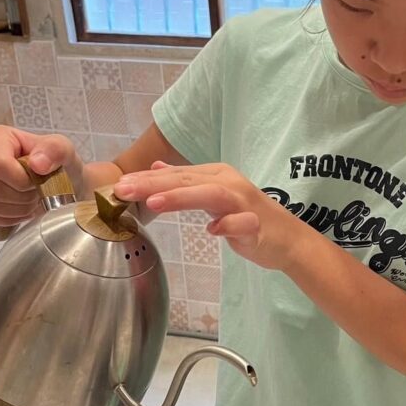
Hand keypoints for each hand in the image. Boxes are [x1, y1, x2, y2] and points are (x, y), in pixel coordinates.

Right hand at [0, 126, 83, 227]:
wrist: (57, 180)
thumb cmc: (55, 163)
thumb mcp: (63, 149)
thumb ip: (55, 150)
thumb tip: (37, 163)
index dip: (22, 180)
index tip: (37, 180)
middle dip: (23, 196)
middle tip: (38, 191)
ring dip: (18, 209)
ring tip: (32, 198)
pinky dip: (9, 217)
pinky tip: (22, 207)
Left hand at [114, 162, 305, 270]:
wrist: (287, 239)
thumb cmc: (248, 218)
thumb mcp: (214, 194)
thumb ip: (186, 182)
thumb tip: (156, 167)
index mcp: (217, 175)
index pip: (176, 174)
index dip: (146, 178)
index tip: (118, 184)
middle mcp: (230, 184)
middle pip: (188, 180)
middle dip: (154, 184)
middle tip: (124, 189)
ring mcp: (245, 204)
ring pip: (211, 195)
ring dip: (182, 197)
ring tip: (154, 203)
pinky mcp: (257, 226)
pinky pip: (241, 224)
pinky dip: (227, 226)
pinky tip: (212, 231)